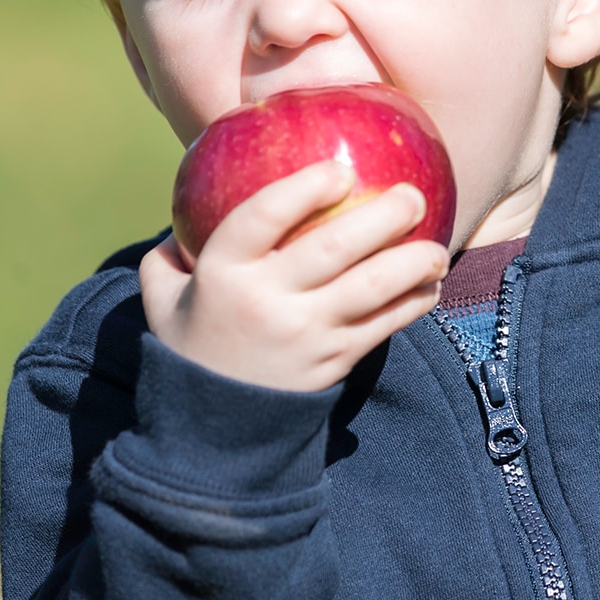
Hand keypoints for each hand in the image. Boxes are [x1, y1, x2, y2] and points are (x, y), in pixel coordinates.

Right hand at [138, 161, 448, 391]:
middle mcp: (266, 301)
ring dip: (415, 261)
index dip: (304, 188)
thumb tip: (196, 190)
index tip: (339, 169)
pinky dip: (415, 302)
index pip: (263, 216)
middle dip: (383, 214)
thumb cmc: (191, 341)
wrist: (208, 430)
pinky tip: (432, 284)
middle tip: (412, 195)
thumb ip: (171, 248)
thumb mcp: (163, 293)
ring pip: (373, 288)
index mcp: (221, 272)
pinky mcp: (335, 361)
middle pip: (334, 247)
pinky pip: (386, 324)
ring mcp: (306, 334)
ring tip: (436, 247)